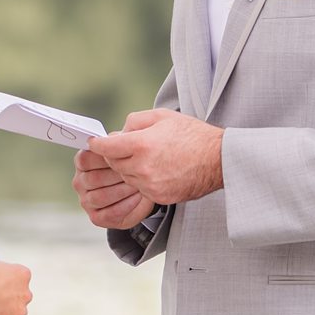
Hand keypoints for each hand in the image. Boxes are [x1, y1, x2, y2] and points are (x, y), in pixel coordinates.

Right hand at [74, 144, 158, 229]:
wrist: (141, 188)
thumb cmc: (130, 165)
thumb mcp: (126, 149)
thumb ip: (119, 142)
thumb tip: (119, 137)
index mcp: (83, 162)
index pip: (85, 159)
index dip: (104, 158)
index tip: (123, 156)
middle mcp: (80, 182)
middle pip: (94, 179)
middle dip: (117, 176)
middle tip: (136, 172)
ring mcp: (86, 201)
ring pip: (101, 197)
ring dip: (122, 191)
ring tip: (139, 185)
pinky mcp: (97, 217)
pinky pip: (109, 213)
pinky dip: (126, 206)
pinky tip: (138, 198)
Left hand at [85, 109, 223, 206]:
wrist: (218, 160)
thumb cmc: (192, 134)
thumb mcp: (162, 117)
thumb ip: (135, 121)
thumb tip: (119, 133)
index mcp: (141, 144)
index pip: (106, 148)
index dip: (98, 144)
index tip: (95, 143)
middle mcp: (142, 167)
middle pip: (114, 164)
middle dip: (115, 155)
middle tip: (125, 147)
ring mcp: (150, 185)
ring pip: (126, 177)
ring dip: (129, 168)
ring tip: (146, 157)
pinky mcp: (159, 197)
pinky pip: (140, 188)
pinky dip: (142, 179)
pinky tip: (156, 169)